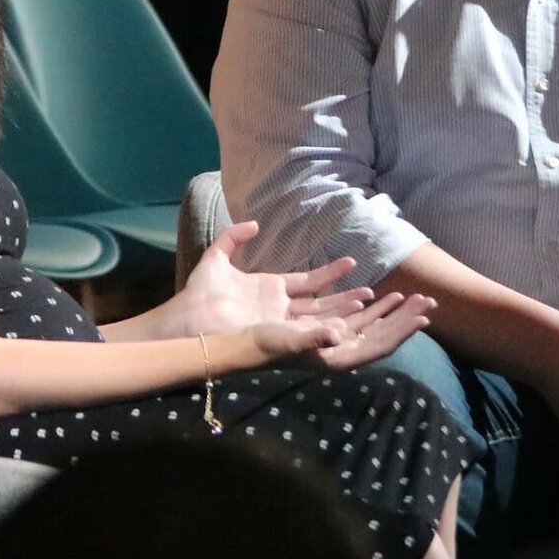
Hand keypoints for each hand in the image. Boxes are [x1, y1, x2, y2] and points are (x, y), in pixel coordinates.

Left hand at [169, 221, 372, 337]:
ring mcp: (279, 322)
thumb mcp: (218, 257)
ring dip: (343, 310)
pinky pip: (306, 331)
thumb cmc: (199, 293)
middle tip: (371, 291)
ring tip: (368, 302)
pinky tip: (346, 324)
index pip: (309, 280)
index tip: (351, 262)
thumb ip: (233, 237)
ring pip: (319, 316)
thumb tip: (254, 223)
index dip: (330, 272)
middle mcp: (279, 308)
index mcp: (271, 289)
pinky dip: (327, 329)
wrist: (187, 318)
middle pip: (321, 301)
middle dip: (345, 296)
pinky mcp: (275, 334)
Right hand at [249, 291, 435, 371]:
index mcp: (336, 358)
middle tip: (428, 301)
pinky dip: (368, 308)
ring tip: (411, 296)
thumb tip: (339, 332)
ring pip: (370, 327)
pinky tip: (375, 296)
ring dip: (390, 312)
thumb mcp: (289, 339)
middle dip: (403, 319)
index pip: (378, 345)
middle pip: (380, 336)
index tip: (423, 317)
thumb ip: (315, 336)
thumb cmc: (264, 345)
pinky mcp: (322, 331)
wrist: (240, 346)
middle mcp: (338, 353)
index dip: (401, 332)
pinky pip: (354, 319)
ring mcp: (332, 342)